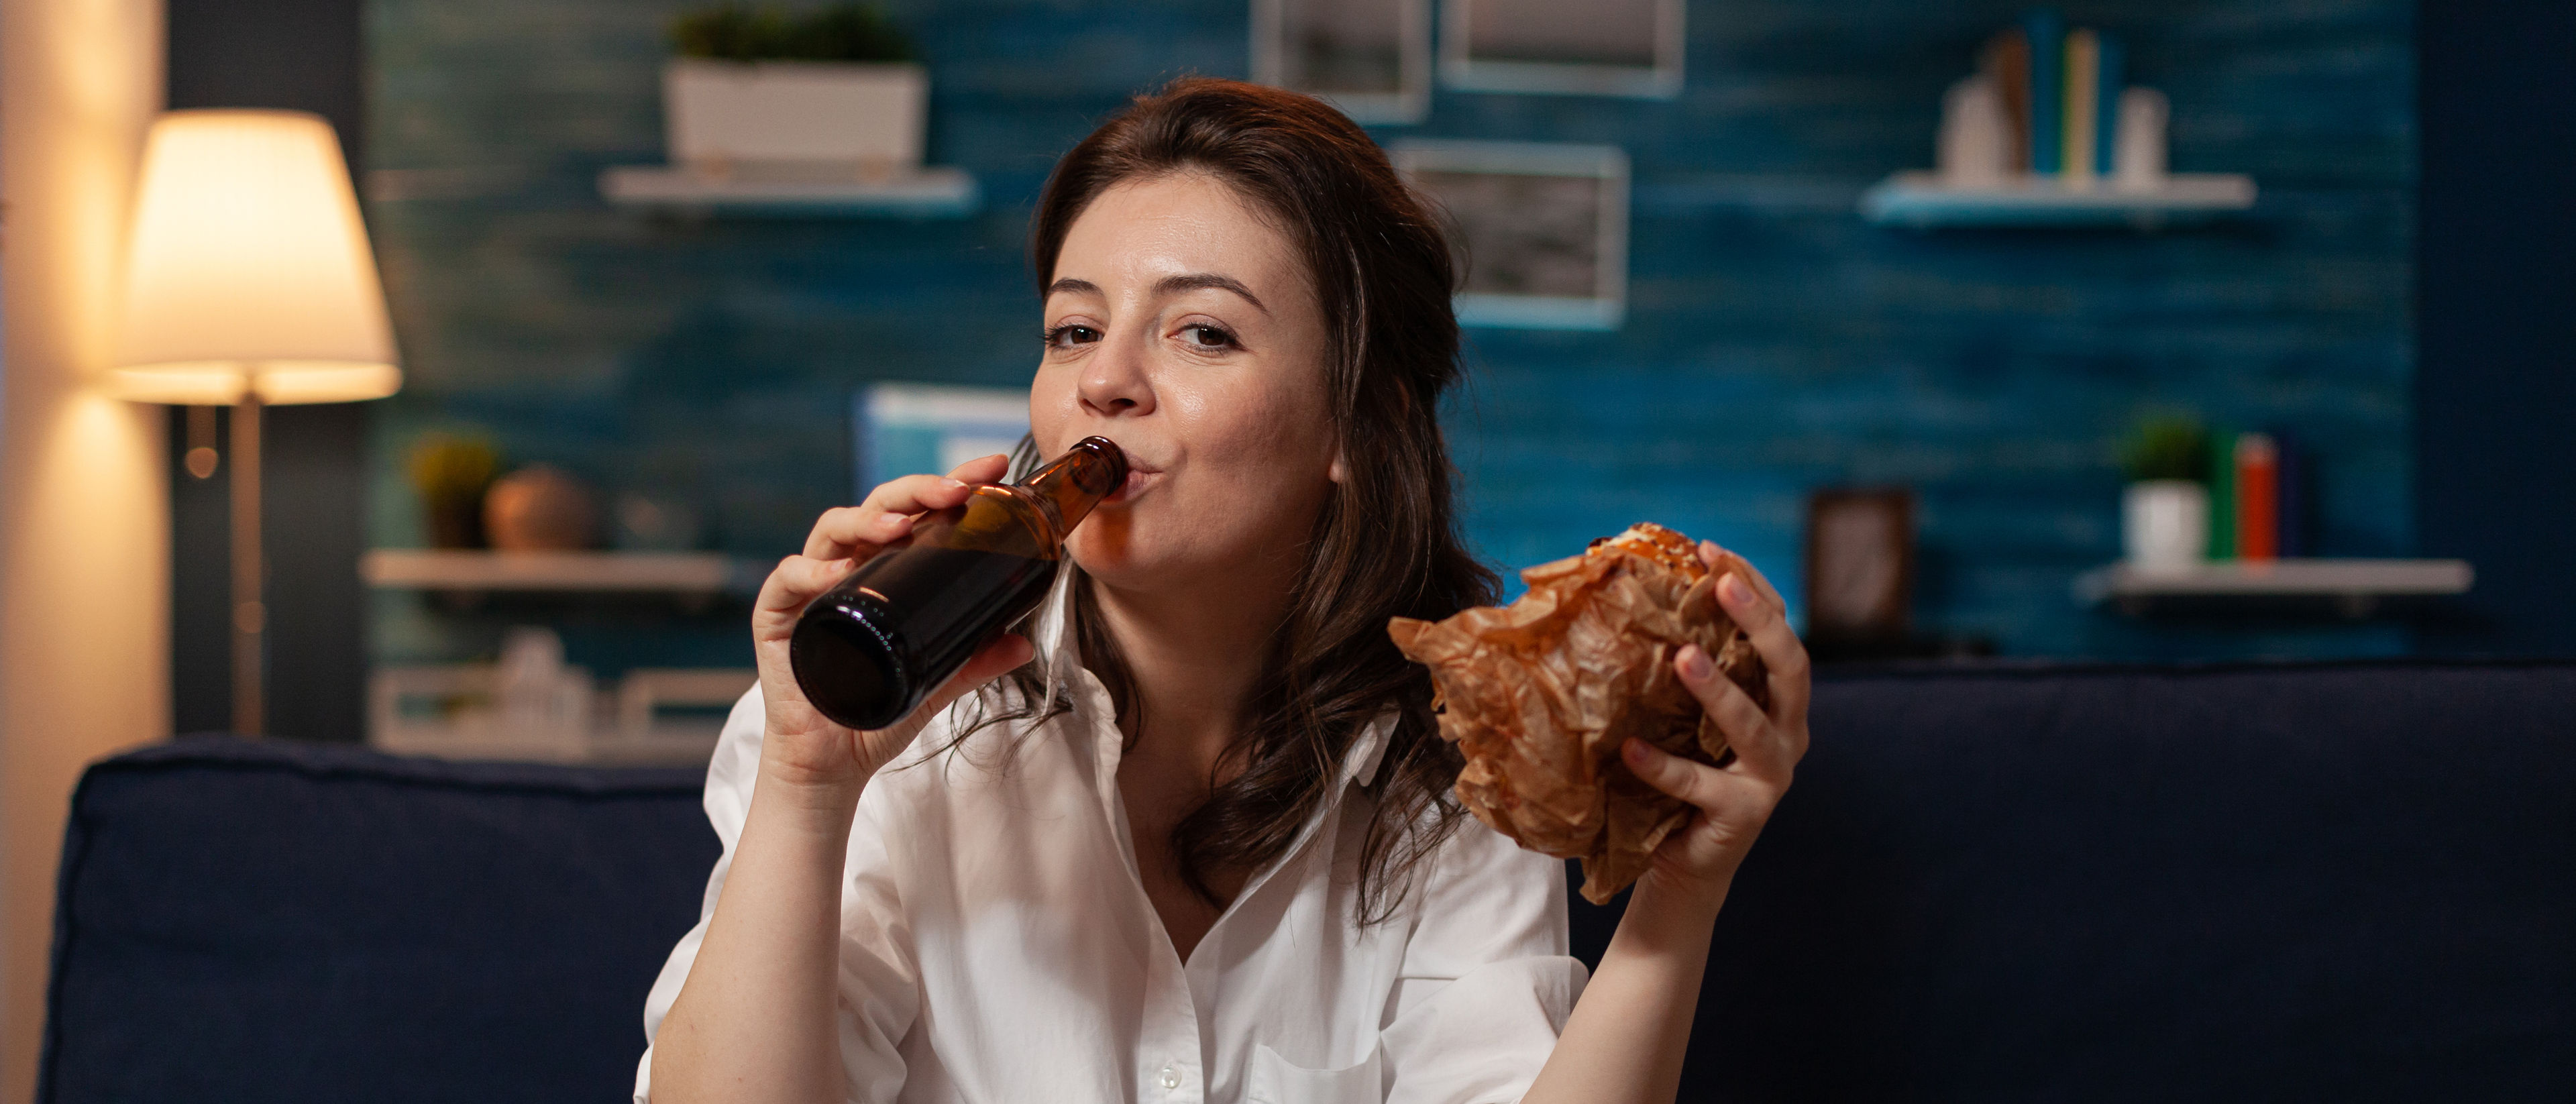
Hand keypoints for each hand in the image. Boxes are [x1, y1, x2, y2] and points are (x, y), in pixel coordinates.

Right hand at [750, 453, 1036, 799]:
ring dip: (867, 519)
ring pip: (832, 530)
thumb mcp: (938, 681)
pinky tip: (838, 573)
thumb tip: (1023, 643)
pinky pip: (788, 580)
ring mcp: (809, 587)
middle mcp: (846, 567)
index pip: (916, 512)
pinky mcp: (777, 617)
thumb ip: (976, 660)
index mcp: (884, 570)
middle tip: (956, 490)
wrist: (834, 765)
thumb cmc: (878, 712)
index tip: (992, 469)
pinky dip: (810, 570)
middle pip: (877, 508)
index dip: (949, 484)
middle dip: (917, 489)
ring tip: (901, 527)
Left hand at [1620, 541, 1811, 911]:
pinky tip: (1630, 748)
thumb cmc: (1679, 775)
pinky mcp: (1743, 816)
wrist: (1682, 863)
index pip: (1781, 629)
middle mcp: (1790, 732)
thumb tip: (1628, 597)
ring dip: (1720, 690)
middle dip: (1759, 621)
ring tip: (1682, 658)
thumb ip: (1677, 669)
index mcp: (1780, 699)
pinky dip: (1664, 765)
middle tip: (1720, 584)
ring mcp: (1772, 777)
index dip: (1753, 587)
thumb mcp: (1683, 715)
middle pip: (1791, 667)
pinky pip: (1700, 786)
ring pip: (1756, 726)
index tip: (1710, 550)